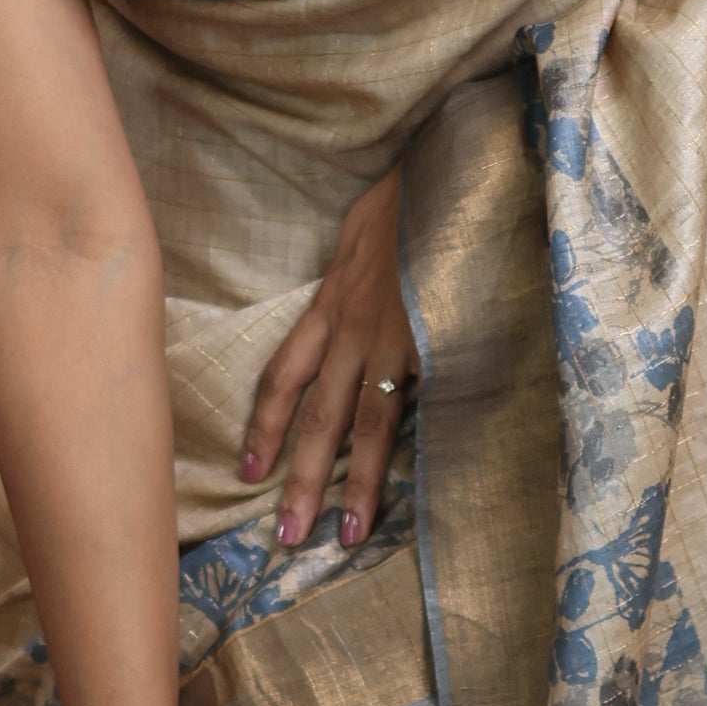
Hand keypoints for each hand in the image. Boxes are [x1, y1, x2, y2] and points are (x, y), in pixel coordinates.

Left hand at [243, 170, 420, 551]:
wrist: (457, 169)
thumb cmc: (413, 193)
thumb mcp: (363, 226)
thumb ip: (352, 264)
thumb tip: (349, 274)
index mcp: (333, 304)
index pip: (284, 376)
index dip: (263, 427)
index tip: (250, 473)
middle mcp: (356, 330)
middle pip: (318, 417)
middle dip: (299, 480)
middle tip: (286, 536)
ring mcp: (401, 342)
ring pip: (371, 425)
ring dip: (358, 484)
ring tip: (349, 534)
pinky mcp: (443, 344)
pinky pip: (428, 406)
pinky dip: (425, 448)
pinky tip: (427, 489)